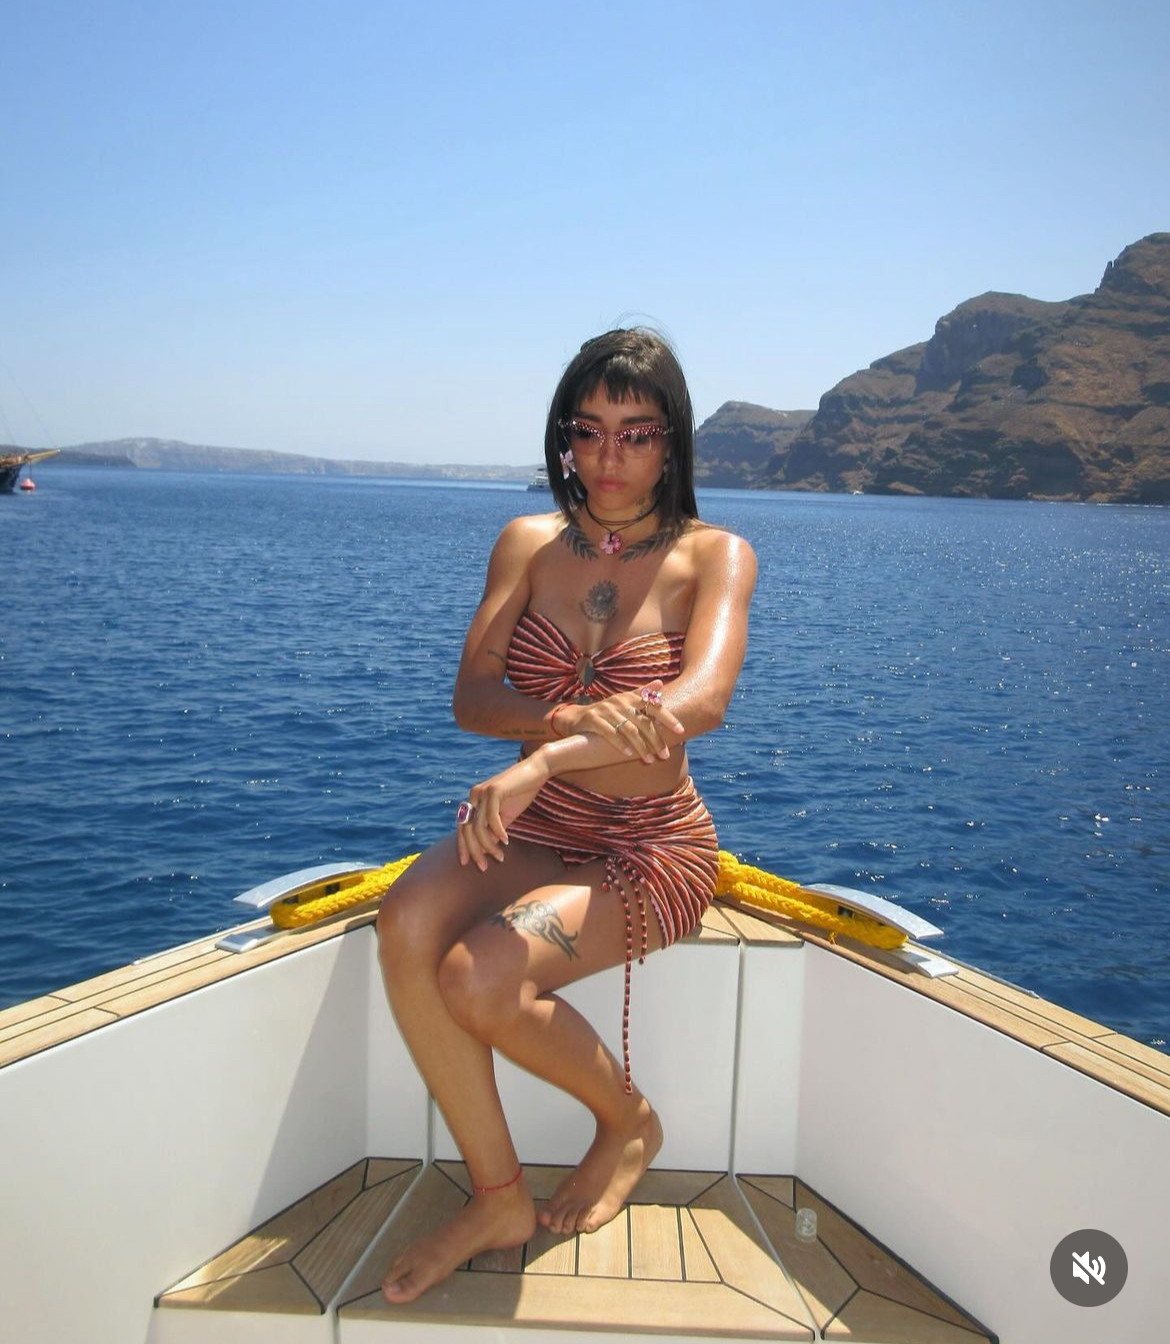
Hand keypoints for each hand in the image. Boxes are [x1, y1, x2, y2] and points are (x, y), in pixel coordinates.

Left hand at [456, 753, 550, 870]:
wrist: (536, 771)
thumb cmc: (521, 792)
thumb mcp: (506, 816)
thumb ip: (494, 831)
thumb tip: (486, 849)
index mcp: (474, 800)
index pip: (462, 827)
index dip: (463, 846)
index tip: (468, 863)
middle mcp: (473, 795)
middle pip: (466, 829)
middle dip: (474, 850)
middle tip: (484, 866)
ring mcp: (482, 792)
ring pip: (478, 826)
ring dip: (488, 845)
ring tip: (500, 856)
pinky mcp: (493, 790)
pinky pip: (491, 817)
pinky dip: (498, 832)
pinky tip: (506, 841)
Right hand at [556, 680, 684, 763]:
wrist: (577, 717)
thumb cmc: (607, 712)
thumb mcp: (624, 702)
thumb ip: (642, 694)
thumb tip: (660, 683)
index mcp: (630, 698)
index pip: (653, 706)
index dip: (668, 718)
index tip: (681, 731)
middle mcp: (619, 701)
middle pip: (643, 721)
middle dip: (656, 740)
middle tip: (664, 755)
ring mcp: (605, 710)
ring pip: (628, 729)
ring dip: (640, 746)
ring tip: (649, 760)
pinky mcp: (592, 720)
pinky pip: (608, 733)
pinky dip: (619, 744)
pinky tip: (628, 755)